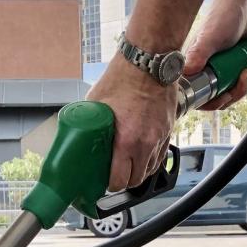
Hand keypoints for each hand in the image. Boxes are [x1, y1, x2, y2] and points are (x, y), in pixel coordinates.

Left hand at [87, 57, 178, 192]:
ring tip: (127, 166)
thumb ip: (91, 122)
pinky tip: (141, 156)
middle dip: (123, 181)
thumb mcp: (97, 102)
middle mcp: (146, 143)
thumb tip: (79, 132)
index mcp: (126, 140)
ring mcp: (159, 138)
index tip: (103, 181)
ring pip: (150, 171)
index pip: (119, 180)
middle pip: (136, 180)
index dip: (110, 185)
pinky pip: (160, 157)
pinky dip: (150, 161)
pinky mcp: (168, 131)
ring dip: (138, 172)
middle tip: (114, 175)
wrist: (150, 61)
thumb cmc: (124, 77)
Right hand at [184, 0, 246, 110]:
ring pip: (233, 93)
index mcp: (194, 67)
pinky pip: (244, 84)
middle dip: (235, 92)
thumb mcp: (210, 37)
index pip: (197, 97)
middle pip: (219, 98)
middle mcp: (205, 71)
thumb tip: (186, 72)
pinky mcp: (234, 68)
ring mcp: (221, 71)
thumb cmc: (224, 17)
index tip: (224, 96)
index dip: (211, 103)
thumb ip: (198, 54)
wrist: (245, 6)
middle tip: (244, 76)